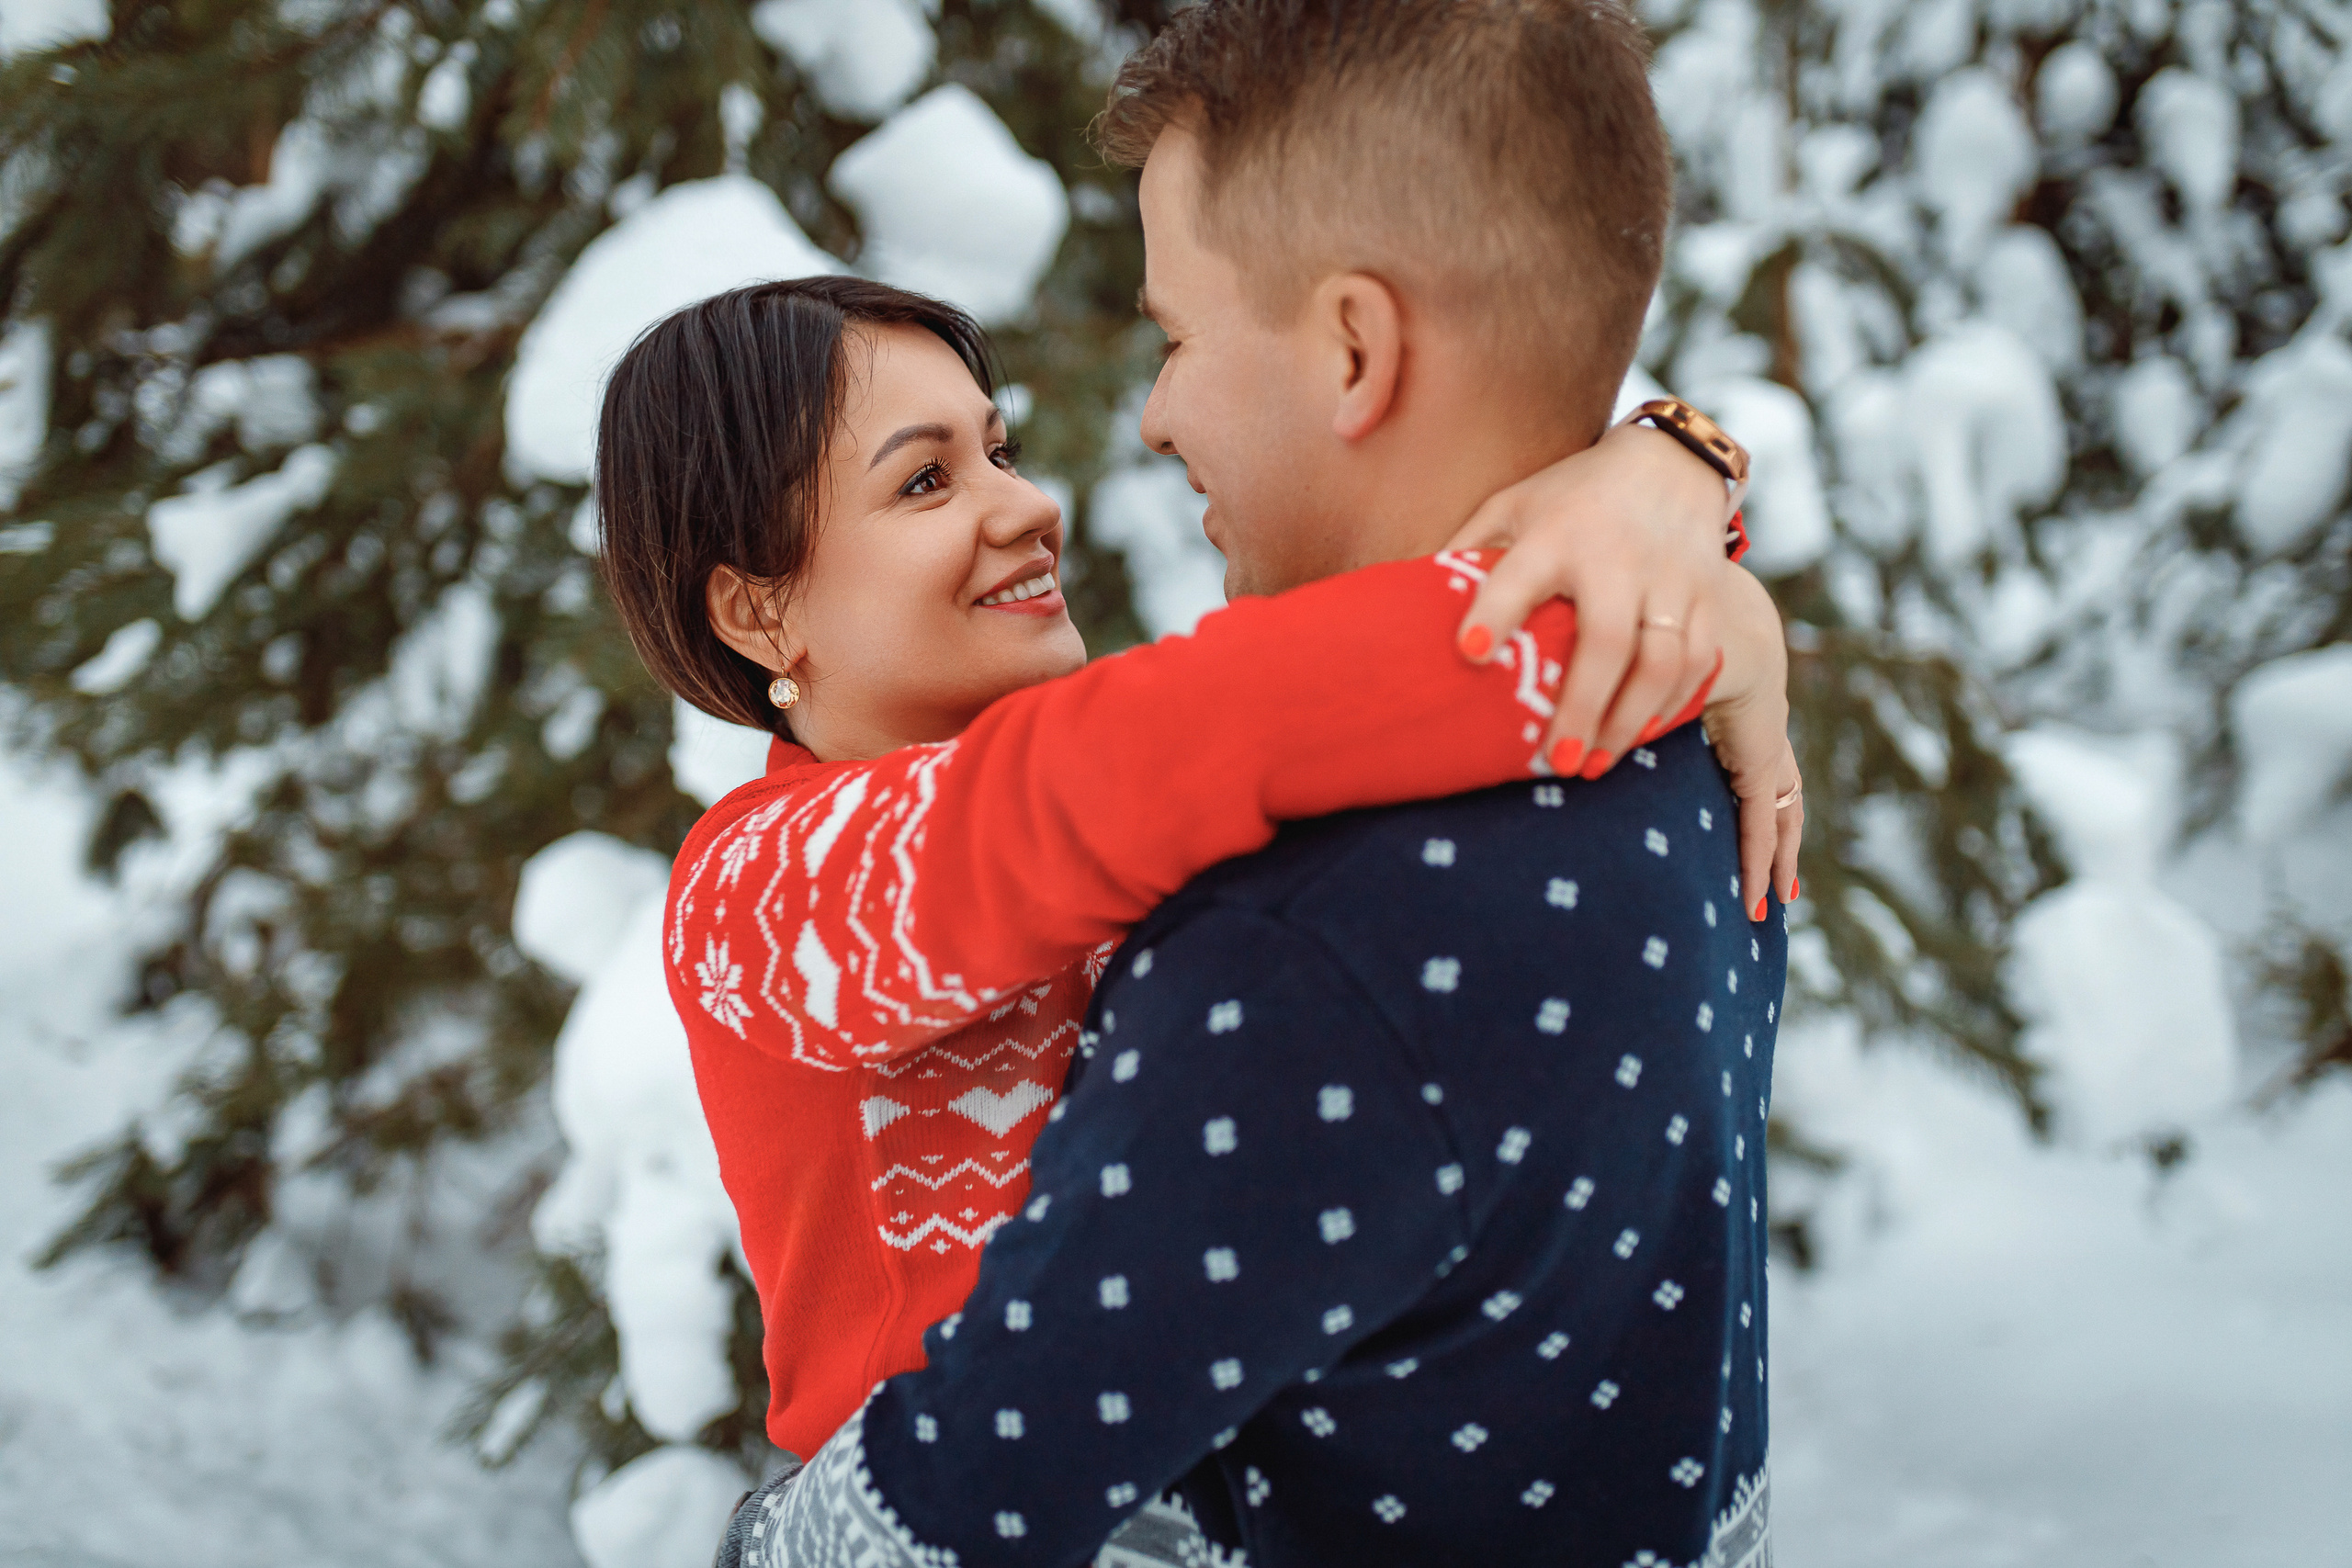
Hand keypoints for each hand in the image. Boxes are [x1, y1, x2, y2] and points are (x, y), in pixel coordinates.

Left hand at [1444, 422, 1800, 920]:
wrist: (1669, 465)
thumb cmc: (1568, 500)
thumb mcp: (1511, 507)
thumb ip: (1465, 553)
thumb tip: (1394, 604)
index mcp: (1556, 533)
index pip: (1520, 574)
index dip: (1495, 611)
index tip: (1468, 654)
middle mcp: (1617, 556)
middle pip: (1606, 639)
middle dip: (1582, 705)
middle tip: (1554, 761)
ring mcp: (1671, 579)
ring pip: (1663, 660)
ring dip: (1629, 721)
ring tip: (1592, 766)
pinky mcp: (1711, 598)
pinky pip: (1699, 663)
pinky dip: (1672, 707)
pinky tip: (1639, 738)